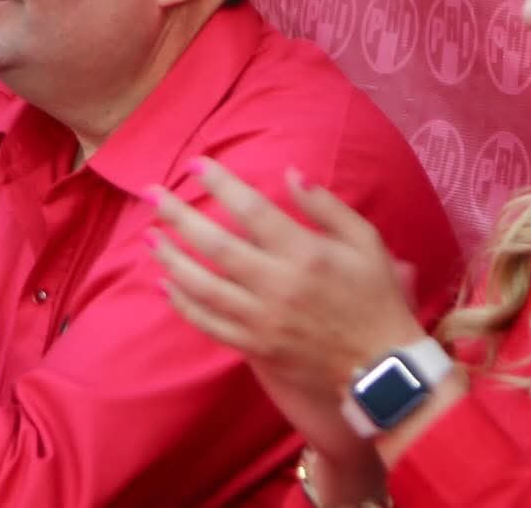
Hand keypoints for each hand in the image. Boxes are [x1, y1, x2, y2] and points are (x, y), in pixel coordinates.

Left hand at [147, 158, 425, 401]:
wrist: (381, 366)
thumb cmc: (375, 297)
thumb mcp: (366, 242)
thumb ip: (326, 206)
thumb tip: (291, 172)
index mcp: (305, 253)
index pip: (252, 210)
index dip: (220, 184)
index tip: (195, 165)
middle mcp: (277, 285)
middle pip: (215, 246)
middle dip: (178, 217)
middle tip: (151, 194)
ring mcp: (262, 320)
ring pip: (202, 287)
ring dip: (171, 259)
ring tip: (149, 237)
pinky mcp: (255, 347)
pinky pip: (209, 324)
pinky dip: (183, 304)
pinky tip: (166, 285)